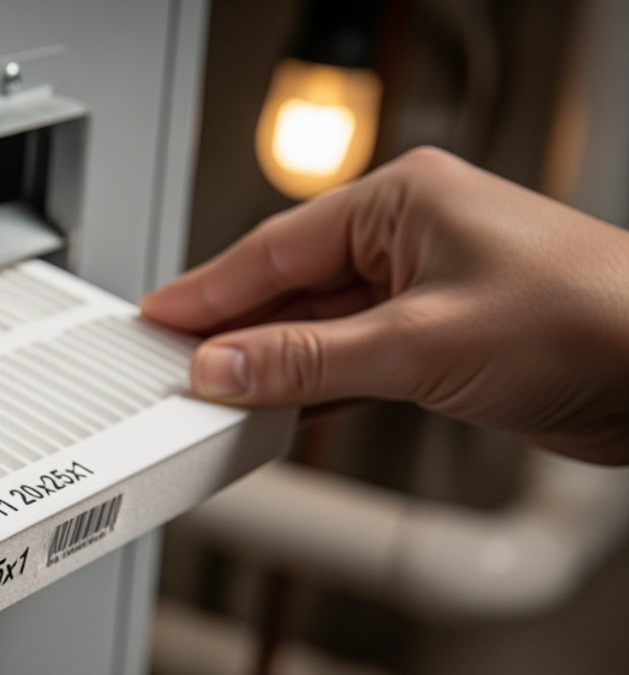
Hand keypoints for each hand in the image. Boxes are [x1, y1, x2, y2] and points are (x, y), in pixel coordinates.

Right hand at [141, 146, 628, 464]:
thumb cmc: (589, 319)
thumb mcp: (420, 344)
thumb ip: (308, 360)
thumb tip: (224, 367)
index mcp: (405, 199)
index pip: (276, 247)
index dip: (209, 291)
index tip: (157, 321)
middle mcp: (412, 237)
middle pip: (291, 286)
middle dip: (235, 333)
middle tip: (171, 369)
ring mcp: (427, 289)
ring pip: (320, 327)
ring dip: (273, 365)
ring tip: (213, 397)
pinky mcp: (442, 341)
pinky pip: (353, 359)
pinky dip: (314, 386)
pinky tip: (278, 408)